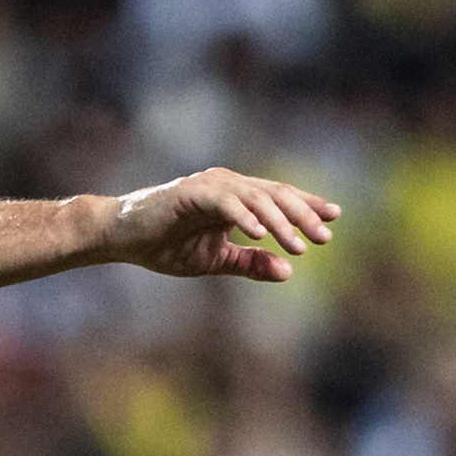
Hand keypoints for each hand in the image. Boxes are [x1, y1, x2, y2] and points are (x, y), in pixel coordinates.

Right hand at [100, 167, 339, 281]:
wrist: (121, 236)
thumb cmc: (164, 245)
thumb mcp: (215, 260)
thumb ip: (249, 263)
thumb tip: (288, 271)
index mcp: (234, 196)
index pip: (278, 196)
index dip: (307, 205)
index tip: (334, 218)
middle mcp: (226, 184)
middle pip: (275, 194)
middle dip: (302, 215)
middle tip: (324, 238)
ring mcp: (209, 185)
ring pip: (256, 197)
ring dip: (280, 221)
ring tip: (299, 245)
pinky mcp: (190, 192)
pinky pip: (225, 202)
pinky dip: (244, 217)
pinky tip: (261, 234)